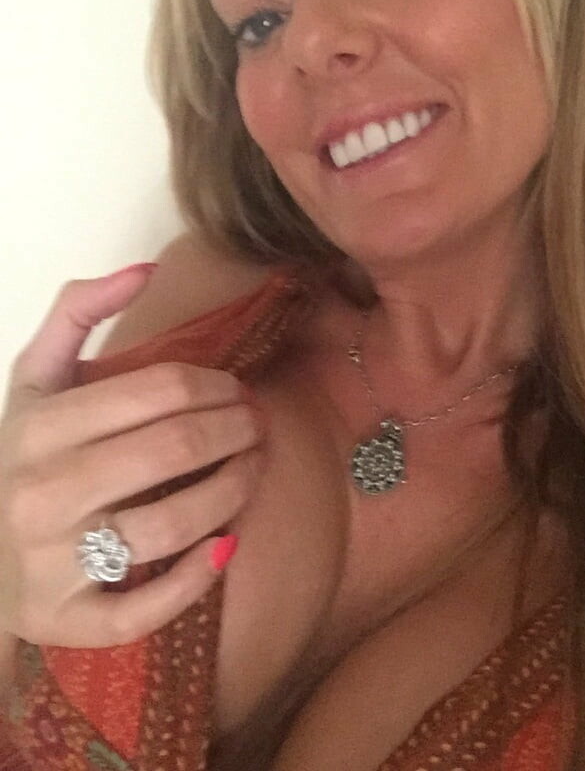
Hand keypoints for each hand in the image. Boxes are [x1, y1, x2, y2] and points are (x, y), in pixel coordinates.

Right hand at [0, 265, 264, 647]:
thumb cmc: (21, 457)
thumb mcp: (35, 380)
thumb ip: (76, 313)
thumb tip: (143, 268)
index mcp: (43, 426)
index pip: (161, 390)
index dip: (218, 386)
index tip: (237, 390)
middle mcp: (46, 493)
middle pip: (178, 448)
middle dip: (238, 430)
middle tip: (257, 425)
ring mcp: (56, 563)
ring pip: (176, 522)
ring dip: (236, 489)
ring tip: (252, 469)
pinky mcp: (68, 621)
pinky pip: (146, 608)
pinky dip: (196, 577)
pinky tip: (224, 547)